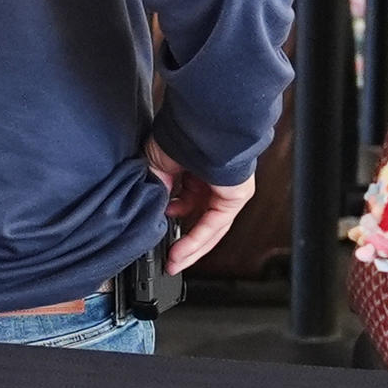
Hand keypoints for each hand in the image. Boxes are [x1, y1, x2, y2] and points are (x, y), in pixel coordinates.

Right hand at [154, 144, 253, 272]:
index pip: (186, 205)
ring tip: (172, 263)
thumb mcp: (157, 165)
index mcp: (197, 171)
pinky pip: (214, 226)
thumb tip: (152, 210)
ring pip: (209, 229)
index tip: (156, 233)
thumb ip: (157, 189)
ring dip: (189, 248)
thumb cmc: (181, 133)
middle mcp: (213, 182)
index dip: (170, 221)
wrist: (201, 125)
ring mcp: (226, 190)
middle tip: (167, 260)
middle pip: (200, 221)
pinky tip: (179, 253)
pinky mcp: (235, 197)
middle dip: (183, 244)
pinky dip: (195, 241)